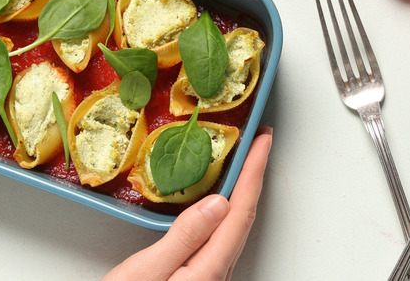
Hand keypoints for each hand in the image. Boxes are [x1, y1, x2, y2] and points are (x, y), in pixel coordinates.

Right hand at [102, 126, 272, 280]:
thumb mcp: (147, 271)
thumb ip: (184, 238)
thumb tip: (217, 204)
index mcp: (209, 270)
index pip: (240, 212)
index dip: (253, 172)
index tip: (262, 142)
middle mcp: (216, 275)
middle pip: (244, 217)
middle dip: (253, 176)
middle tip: (256, 143)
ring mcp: (208, 277)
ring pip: (233, 227)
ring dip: (241, 191)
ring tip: (242, 162)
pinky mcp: (198, 277)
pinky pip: (220, 236)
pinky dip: (224, 209)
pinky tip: (216, 200)